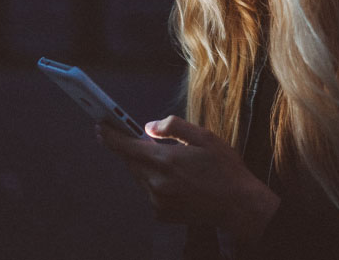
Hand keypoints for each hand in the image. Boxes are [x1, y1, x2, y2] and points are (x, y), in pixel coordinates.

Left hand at [96, 115, 279, 241]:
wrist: (238, 205)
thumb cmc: (224, 168)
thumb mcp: (204, 137)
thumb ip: (174, 127)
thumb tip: (149, 127)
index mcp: (166, 160)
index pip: (127, 146)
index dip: (111, 135)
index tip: (100, 126)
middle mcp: (157, 183)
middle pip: (130, 161)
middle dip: (129, 148)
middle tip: (131, 135)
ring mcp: (158, 201)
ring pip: (140, 176)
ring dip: (144, 164)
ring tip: (167, 158)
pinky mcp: (162, 213)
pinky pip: (149, 191)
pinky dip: (154, 181)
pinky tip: (175, 178)